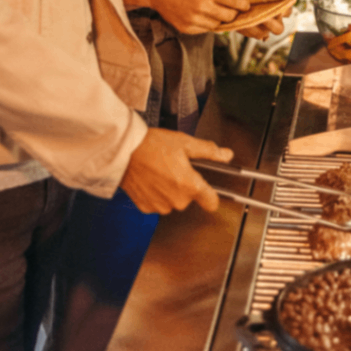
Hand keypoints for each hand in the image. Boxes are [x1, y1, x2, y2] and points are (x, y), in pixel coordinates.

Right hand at [119, 130, 235, 214]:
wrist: (123, 151)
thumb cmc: (152, 145)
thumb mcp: (185, 142)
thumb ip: (209, 151)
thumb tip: (226, 155)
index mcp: (190, 185)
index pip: (211, 202)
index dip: (211, 195)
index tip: (209, 190)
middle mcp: (177, 200)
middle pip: (190, 197)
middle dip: (185, 184)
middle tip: (175, 167)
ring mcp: (161, 206)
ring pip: (174, 201)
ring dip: (170, 190)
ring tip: (160, 171)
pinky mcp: (146, 208)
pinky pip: (158, 203)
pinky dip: (156, 194)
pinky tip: (150, 179)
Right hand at [128, 0, 250, 33]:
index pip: (235, 2)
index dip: (243, 4)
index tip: (245, 5)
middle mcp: (201, 6)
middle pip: (229, 17)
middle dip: (233, 12)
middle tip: (231, 8)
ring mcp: (193, 19)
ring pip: (218, 26)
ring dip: (219, 19)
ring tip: (214, 10)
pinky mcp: (186, 28)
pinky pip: (205, 30)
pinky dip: (207, 23)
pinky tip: (202, 14)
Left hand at [222, 0, 285, 40]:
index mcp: (281, 4)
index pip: (287, 11)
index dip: (283, 11)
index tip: (276, 8)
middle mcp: (275, 17)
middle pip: (279, 28)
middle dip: (272, 24)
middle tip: (263, 17)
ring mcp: (264, 25)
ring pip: (266, 33)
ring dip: (259, 30)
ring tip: (250, 22)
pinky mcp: (253, 28)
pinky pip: (255, 35)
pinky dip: (251, 32)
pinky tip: (245, 26)